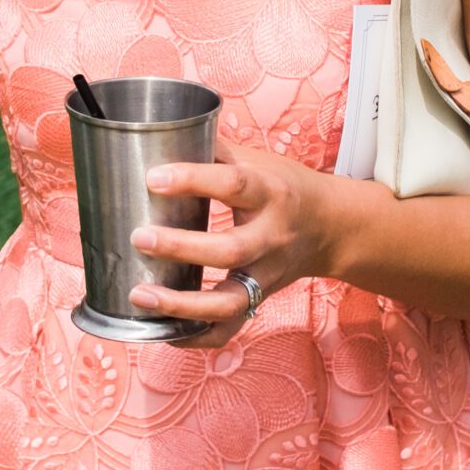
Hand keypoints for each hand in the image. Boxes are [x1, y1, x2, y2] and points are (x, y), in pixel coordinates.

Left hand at [127, 138, 339, 347]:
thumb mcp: (258, 160)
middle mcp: (271, 238)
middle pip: (229, 250)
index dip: (193, 180)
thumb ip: (214, 151)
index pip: (233, 185)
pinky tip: (165, 333)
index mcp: (270, 193)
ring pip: (229, 301)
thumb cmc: (284, 186)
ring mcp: (267, 275)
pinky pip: (231, 329)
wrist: (331, 226)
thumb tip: (163, 132)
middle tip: (139, 238)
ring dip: (182, 304)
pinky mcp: (261, 300)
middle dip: (181, 248)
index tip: (153, 178)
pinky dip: (198, 337)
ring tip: (140, 295)